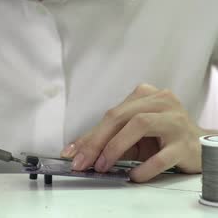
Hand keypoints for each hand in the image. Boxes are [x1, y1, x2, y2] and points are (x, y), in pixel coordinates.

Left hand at [60, 84, 204, 181]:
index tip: (72, 154)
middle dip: (97, 141)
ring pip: (140, 124)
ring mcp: (175, 120)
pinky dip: (144, 167)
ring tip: (104, 166)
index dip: (89, 136)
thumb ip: (105, 139)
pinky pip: (162, 155)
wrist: (199, 145)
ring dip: (116, 146)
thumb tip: (75, 151)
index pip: (111, 114)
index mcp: (145, 95)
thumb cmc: (162, 137)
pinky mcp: (186, 143)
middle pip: (121, 116)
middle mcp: (161, 102)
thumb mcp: (131, 134)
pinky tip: (134, 175)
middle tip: (85, 162)